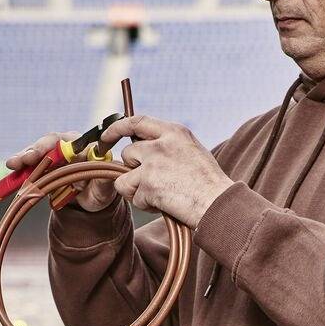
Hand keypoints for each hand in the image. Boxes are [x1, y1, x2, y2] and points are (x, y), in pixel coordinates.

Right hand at [4, 130, 115, 210]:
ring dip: (22, 159)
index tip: (42, 154)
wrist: (91, 198)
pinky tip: (12, 173)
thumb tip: (108, 173)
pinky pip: (29, 167)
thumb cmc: (100, 189)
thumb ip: (105, 180)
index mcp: (83, 146)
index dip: (51, 147)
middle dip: (33, 151)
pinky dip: (20, 171)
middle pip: (47, 144)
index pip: (66, 141)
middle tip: (21, 160)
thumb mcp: (105, 187)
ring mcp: (52, 156)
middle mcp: (66, 146)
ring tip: (12, 165)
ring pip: (35, 154)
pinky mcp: (42, 167)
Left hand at [98, 116, 234, 229]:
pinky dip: (144, 204)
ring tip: (161, 196)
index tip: (106, 137)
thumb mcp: (192, 151)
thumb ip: (169, 145)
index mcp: (174, 132)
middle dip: (134, 170)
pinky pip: (133, 197)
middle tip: (150, 183)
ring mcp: (153, 162)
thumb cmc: (209, 184)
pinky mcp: (148, 183)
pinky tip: (164, 204)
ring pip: (125, 176)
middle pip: (129, 153)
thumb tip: (144, 147)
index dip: (117, 128)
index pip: (137, 121)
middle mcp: (162, 143)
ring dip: (137, 189)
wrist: (218, 204)